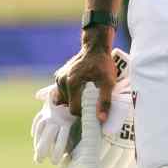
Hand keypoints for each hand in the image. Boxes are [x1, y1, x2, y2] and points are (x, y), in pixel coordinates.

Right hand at [33, 48, 131, 166]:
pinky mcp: (59, 76)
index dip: (84, 112)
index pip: (74, 109)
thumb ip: (105, 101)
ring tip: (87, 94)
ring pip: (64, 100)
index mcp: (71, 83)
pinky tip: (80, 90)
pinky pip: (62, 92)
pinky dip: (70, 94)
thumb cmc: (103, 64)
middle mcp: (61, 81)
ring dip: (74, 100)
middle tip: (91, 101)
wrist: (96, 47)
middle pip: (68, 105)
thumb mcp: (109, 82)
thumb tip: (101, 119)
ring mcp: (58, 78)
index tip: (93, 109)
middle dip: (80, 106)